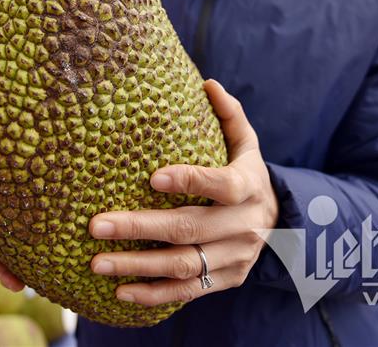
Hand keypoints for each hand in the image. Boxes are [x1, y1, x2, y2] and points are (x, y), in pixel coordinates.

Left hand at [87, 79, 278, 306]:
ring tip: (97, 262)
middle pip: (189, 228)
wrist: (281, 224)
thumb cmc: (247, 173)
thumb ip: (230, 115)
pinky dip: (154, 294)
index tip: (152, 177)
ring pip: (183, 264)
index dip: (190, 181)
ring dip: (137, 265)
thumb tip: (208, 83)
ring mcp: (235, 257)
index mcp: (248, 187)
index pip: (221, 185)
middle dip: (139, 227)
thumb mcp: (246, 144)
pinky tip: (120, 291)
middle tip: (96, 225)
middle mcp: (243, 225)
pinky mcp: (226, 280)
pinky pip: (188, 291)